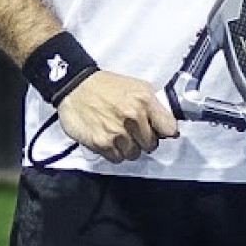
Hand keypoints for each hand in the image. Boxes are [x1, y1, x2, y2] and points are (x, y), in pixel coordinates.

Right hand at [57, 69, 178, 163]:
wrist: (76, 86)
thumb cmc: (107, 86)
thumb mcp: (137, 87)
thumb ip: (154, 105)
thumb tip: (168, 125)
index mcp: (144, 100)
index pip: (169, 128)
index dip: (165, 132)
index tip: (160, 132)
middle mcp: (133, 116)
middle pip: (151, 145)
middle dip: (143, 140)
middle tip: (132, 130)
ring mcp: (117, 132)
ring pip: (134, 154)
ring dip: (127, 147)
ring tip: (118, 132)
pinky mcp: (102, 143)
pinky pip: (117, 159)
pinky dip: (113, 152)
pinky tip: (108, 137)